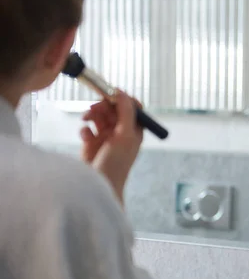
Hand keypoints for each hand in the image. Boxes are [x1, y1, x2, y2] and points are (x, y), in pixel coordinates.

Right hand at [80, 91, 142, 205]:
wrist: (99, 185)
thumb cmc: (117, 163)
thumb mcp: (125, 135)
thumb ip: (125, 112)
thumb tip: (121, 92)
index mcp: (134, 130)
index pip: (131, 107)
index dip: (122, 99)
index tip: (110, 94)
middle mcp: (121, 132)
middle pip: (112, 109)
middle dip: (103, 106)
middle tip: (95, 107)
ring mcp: (105, 137)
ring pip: (99, 116)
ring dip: (92, 114)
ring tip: (87, 118)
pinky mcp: (90, 144)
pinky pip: (87, 129)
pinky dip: (85, 129)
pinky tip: (86, 137)